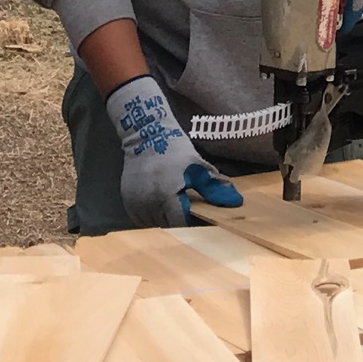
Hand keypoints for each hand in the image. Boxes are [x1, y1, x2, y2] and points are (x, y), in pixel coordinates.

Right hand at [103, 74, 242, 226]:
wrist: (145, 135)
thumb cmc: (175, 150)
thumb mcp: (198, 167)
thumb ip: (215, 188)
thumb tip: (236, 202)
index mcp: (166, 197)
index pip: (182, 224)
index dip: (194, 222)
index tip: (201, 214)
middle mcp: (148, 204)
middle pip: (169, 226)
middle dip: (180, 221)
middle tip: (189, 207)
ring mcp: (135, 204)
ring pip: (155, 224)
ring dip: (165, 219)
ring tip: (174, 203)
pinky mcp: (127, 201)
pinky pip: (143, 218)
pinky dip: (153, 215)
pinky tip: (160, 203)